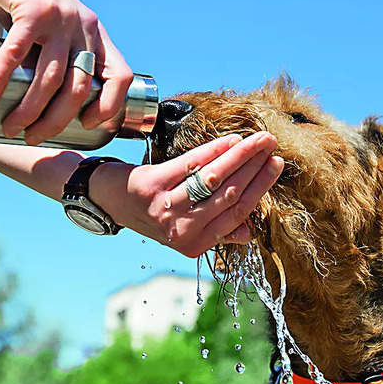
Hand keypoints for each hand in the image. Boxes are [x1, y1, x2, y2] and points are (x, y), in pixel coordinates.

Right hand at [0, 0, 132, 144]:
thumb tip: (49, 111)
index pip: (122, 77)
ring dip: (29, 109)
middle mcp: (84, 27)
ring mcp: (60, 18)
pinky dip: (1, 79)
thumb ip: (62, 62)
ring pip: (49, 78)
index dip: (111, 106)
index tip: (87, 124)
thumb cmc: (30, 6)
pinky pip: (17, 54)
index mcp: (97, 36)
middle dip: (55, 121)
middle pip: (78, 88)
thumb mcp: (59, 33)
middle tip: (33, 137)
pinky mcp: (32, 10)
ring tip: (11, 127)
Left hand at [91, 132, 283, 257]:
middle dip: (254, 167)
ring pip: (213, 178)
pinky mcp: (151, 185)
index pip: (237, 214)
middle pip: (229, 195)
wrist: (107, 199)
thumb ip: (216, 231)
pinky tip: (230, 140)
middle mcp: (180, 230)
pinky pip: (191, 165)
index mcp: (194, 245)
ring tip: (257, 139)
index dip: (259, 188)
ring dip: (240, 155)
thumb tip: (248, 232)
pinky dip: (214, 150)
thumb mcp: (183, 228)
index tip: (275, 165)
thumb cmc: (152, 211)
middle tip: (271, 145)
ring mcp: (165, 208)